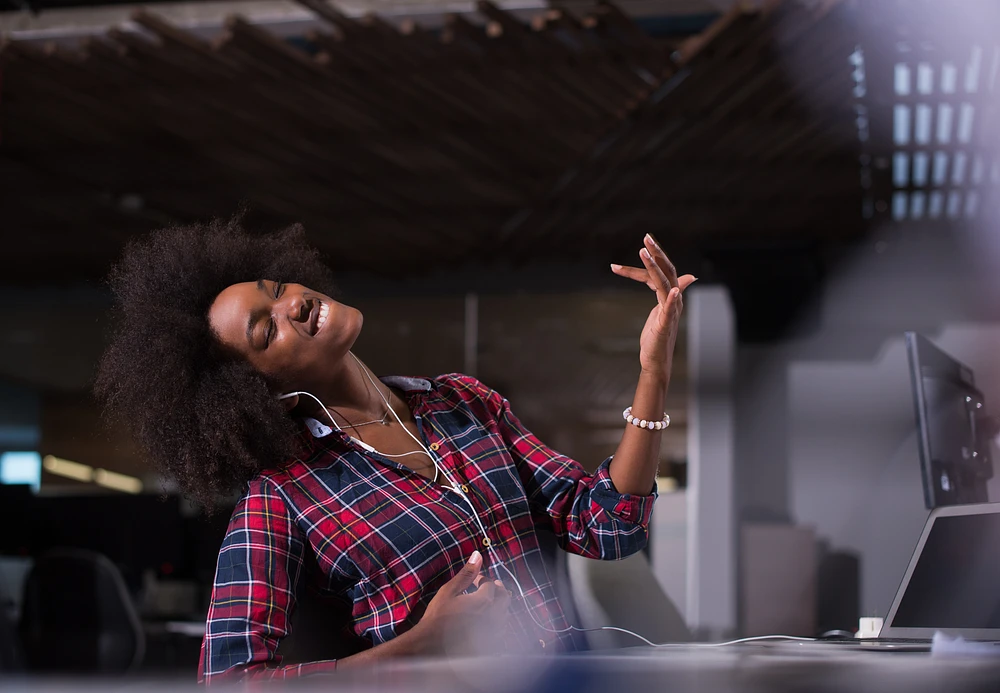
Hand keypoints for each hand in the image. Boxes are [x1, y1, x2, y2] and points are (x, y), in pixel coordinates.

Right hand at [411, 551, 510, 655]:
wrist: (431, 646)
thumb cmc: (437, 618)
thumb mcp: (449, 591)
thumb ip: (466, 574)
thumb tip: (477, 555)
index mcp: (484, 601)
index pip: (490, 584)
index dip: (482, 579)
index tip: (475, 580)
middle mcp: (493, 616)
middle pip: (505, 597)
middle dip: (498, 589)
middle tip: (490, 586)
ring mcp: (493, 632)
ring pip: (505, 614)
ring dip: (500, 605)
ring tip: (491, 602)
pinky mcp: (491, 645)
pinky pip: (502, 630)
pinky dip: (498, 622)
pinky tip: (489, 621)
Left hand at [611, 234, 695, 384]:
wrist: (656, 359)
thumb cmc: (657, 335)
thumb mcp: (662, 309)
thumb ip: (667, 291)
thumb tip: (689, 278)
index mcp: (669, 295)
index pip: (662, 271)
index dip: (652, 257)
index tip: (642, 243)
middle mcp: (674, 300)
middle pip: (667, 271)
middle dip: (656, 253)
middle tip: (646, 237)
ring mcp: (671, 312)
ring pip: (664, 284)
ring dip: (655, 267)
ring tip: (644, 252)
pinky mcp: (665, 325)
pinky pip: (671, 310)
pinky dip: (674, 299)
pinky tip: (676, 290)